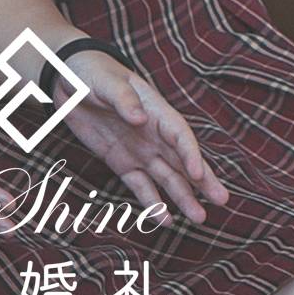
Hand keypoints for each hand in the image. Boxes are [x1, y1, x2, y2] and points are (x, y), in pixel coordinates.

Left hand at [60, 51, 225, 223]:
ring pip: (167, 178)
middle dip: (203, 181)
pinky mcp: (122, 162)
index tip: (199, 174)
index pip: (181, 135)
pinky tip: (164, 220)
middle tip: (222, 201)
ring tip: (199, 219)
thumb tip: (141, 119)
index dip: (191, 154)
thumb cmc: (93, 74)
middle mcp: (154, 134)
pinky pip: (139, 185)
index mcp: (157, 111)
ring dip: (183, 197)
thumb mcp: (106, 82)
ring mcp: (140, 150)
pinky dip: (151, 203)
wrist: (71, 79)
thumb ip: (124, 99)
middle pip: (183, 161)